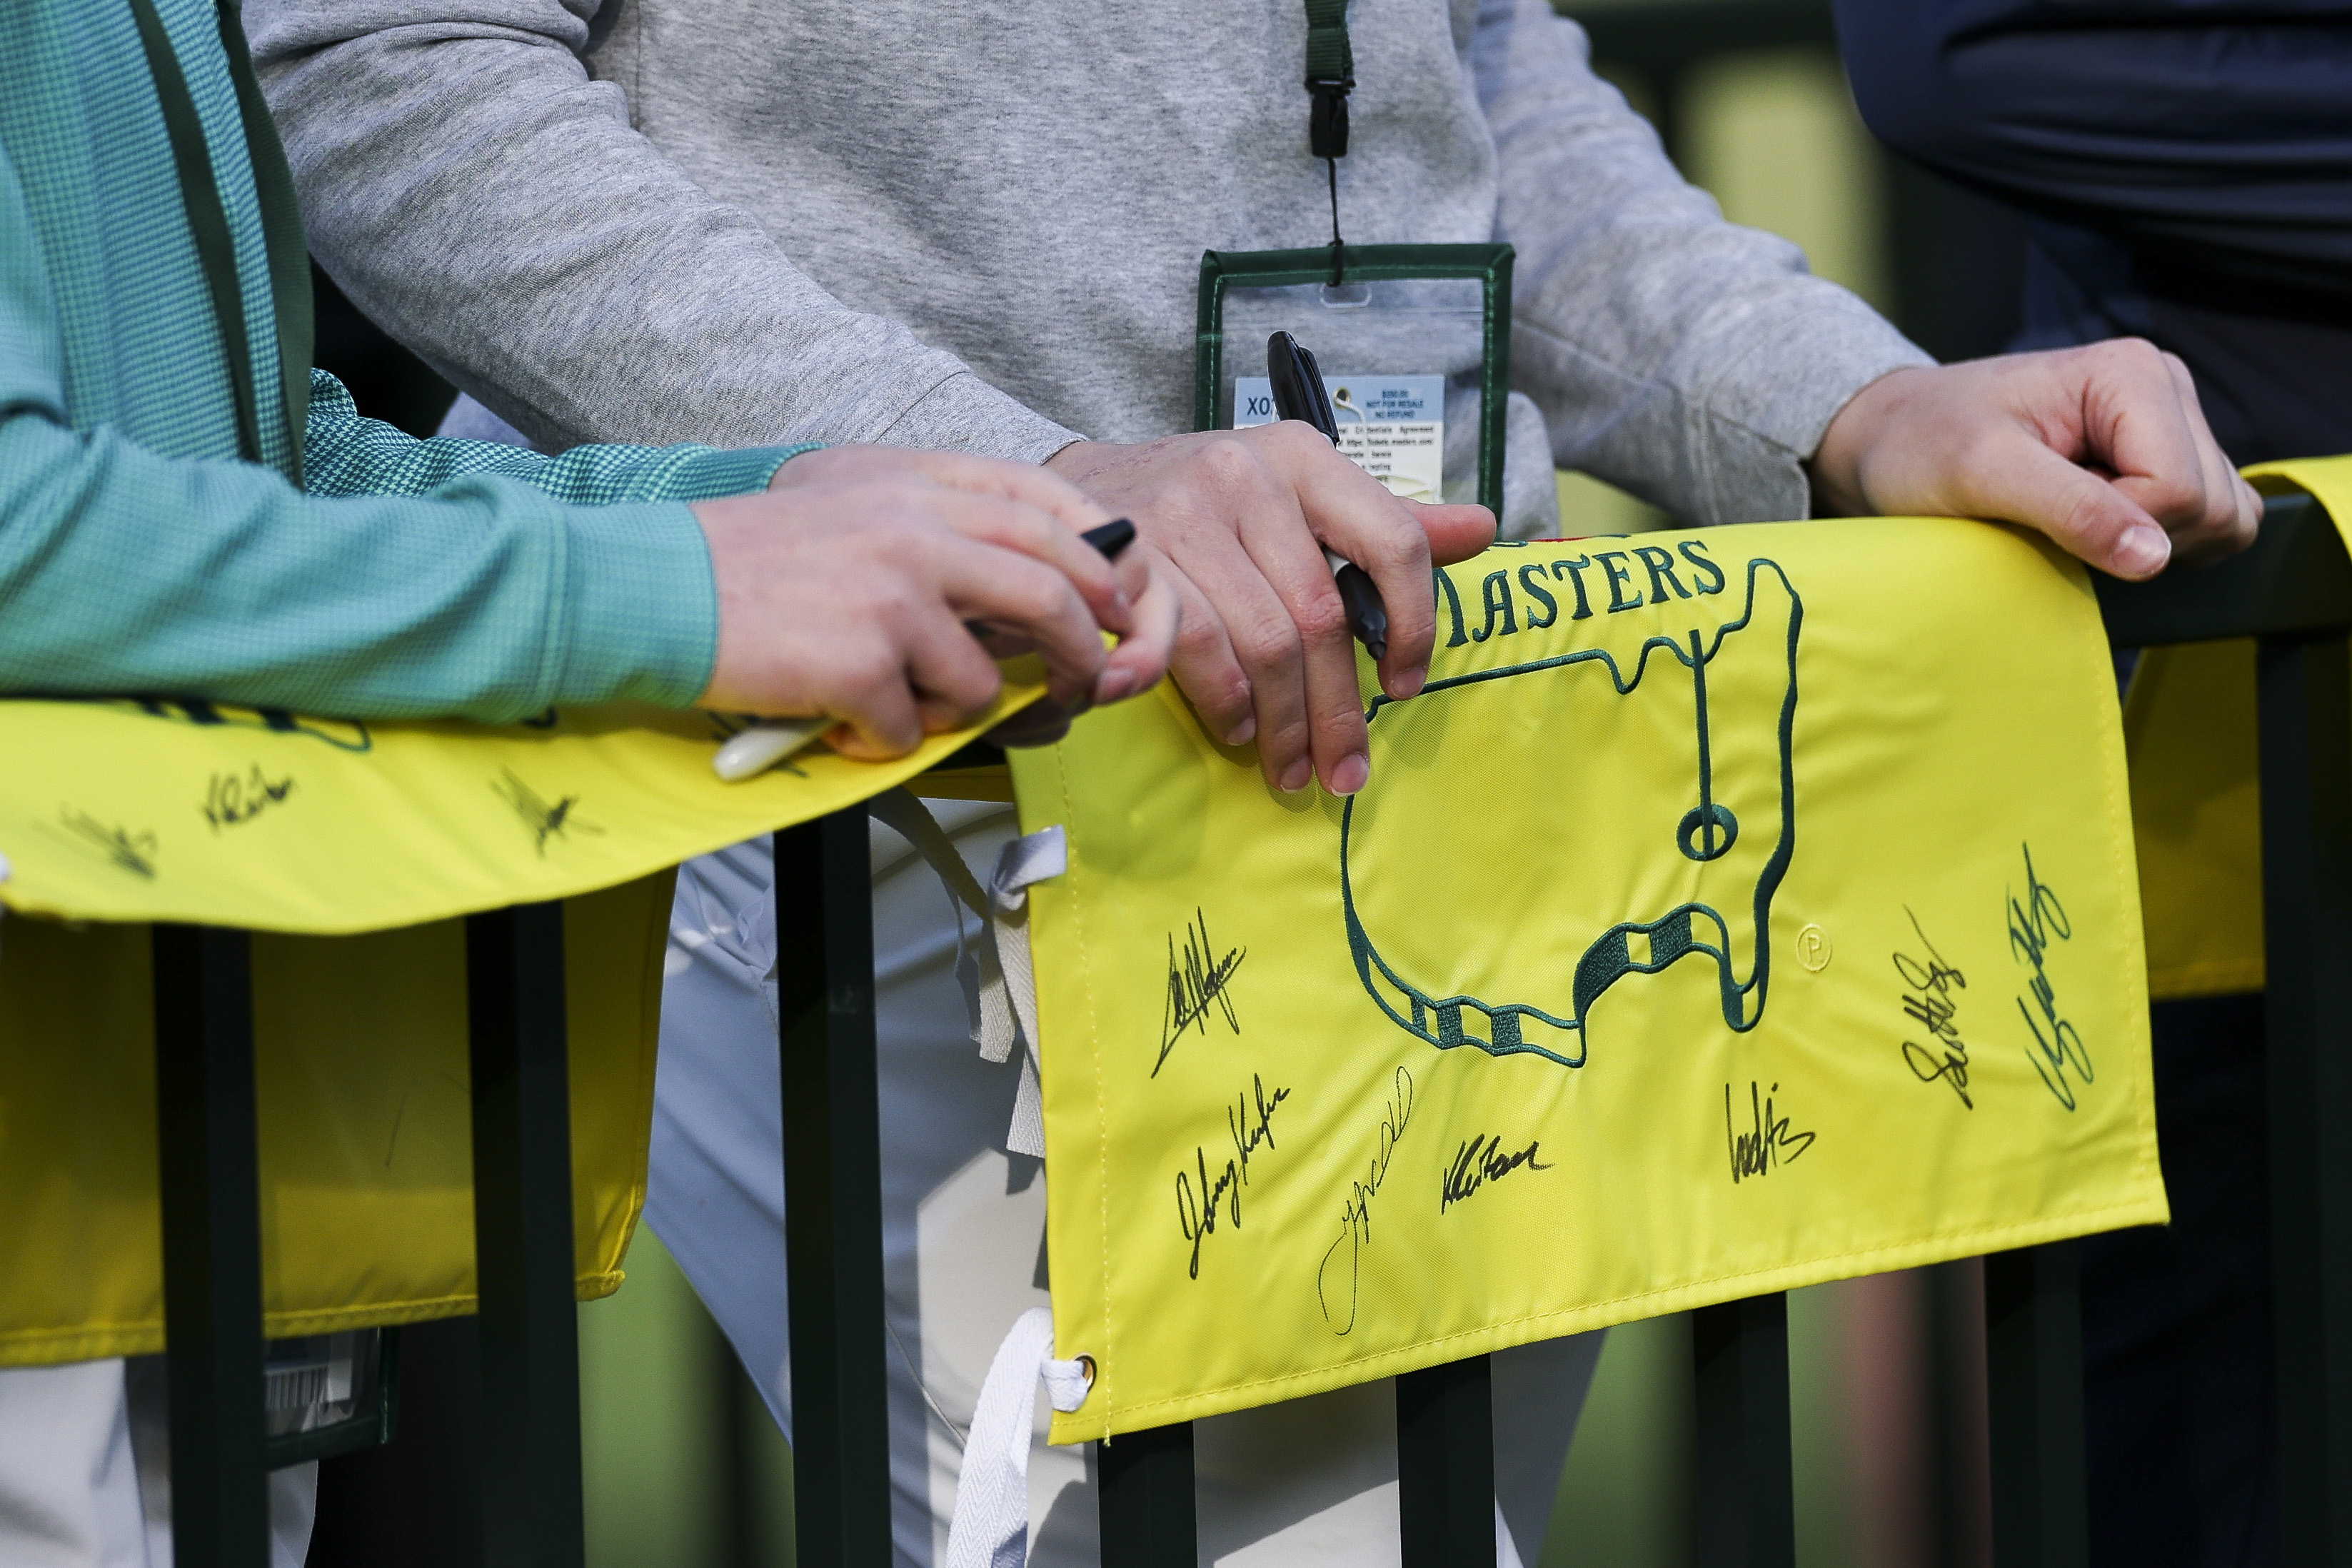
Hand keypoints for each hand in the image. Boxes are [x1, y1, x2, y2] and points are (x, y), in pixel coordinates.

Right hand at [695, 450, 1175, 758]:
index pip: (1047, 508)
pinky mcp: (863, 664)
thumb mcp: (850, 504)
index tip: (1116, 599)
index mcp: (916, 486)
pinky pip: (915, 729)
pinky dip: (886, 743)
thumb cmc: (749, 560)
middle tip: (1081, 688)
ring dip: (958, 714)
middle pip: (1051, 593)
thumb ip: (936, 525)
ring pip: (986, 682)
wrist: (655, 589)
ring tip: (905, 708)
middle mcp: (916, 531)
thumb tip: (1029, 585)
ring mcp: (894, 597)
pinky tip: (843, 724)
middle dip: (1082, 652)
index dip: (1099, 559)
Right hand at [1046, 424, 1494, 796]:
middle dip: (1338, 709)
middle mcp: (1246, 474)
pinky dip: (1225, 701)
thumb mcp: (1294, 494)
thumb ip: (1383, 521)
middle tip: (1345, 771)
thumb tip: (1482, 530)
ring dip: (1282, 722)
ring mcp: (1184, 512)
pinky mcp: (1133, 558)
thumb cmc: (1204, 506)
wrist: (1079, 492)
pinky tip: (1237, 729)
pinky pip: (1198, 647)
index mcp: (1302, 457)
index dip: (1413, 624)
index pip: (1392, 540)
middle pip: (1321, 614)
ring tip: (1290, 766)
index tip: (1404, 687)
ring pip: (1264, 641)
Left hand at [1808, 341, 2260, 579]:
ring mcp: (2169, 423)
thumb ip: (2071, 511)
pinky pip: (2207, 521)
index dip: (2117, 528)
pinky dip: (2156, 540)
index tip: (2043, 515)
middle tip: (2051, 516)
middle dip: (2138, 536)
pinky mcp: (2161, 456)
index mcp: (2133, 376)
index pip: (2182, 490)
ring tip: (2066, 515)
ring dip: (2147, 540)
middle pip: (2213, 507)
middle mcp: (2166, 389)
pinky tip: (2094, 524)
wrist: (1891, 438)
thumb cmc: (1920, 446)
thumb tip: (2155, 557)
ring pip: (2222, 518)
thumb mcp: (1981, 475)